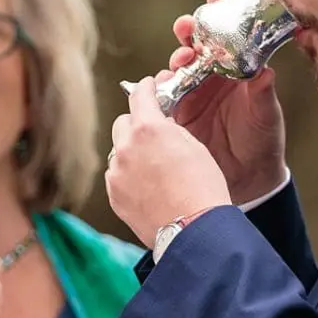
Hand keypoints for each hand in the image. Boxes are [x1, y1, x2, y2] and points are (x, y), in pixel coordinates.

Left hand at [106, 78, 231, 248]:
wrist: (195, 230)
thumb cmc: (203, 189)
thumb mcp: (195, 146)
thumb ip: (171, 130)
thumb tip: (162, 125)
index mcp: (148, 128)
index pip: (139, 95)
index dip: (145, 88)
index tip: (148, 87)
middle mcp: (127, 147)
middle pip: (123, 123)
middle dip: (137, 125)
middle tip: (154, 135)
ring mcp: (117, 172)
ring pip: (119, 151)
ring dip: (132, 153)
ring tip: (154, 169)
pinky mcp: (114, 195)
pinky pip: (117, 176)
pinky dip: (128, 176)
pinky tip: (148, 187)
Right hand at [168, 0, 287, 204]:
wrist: (249, 180)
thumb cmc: (263, 142)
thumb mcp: (267, 116)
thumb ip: (263, 94)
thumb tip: (266, 71)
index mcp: (236, 68)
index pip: (227, 33)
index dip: (220, 14)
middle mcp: (212, 75)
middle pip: (196, 44)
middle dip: (190, 30)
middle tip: (188, 26)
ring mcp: (193, 92)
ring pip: (178, 66)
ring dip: (177, 58)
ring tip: (182, 60)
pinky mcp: (177, 113)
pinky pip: (163, 94)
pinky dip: (160, 87)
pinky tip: (163, 84)